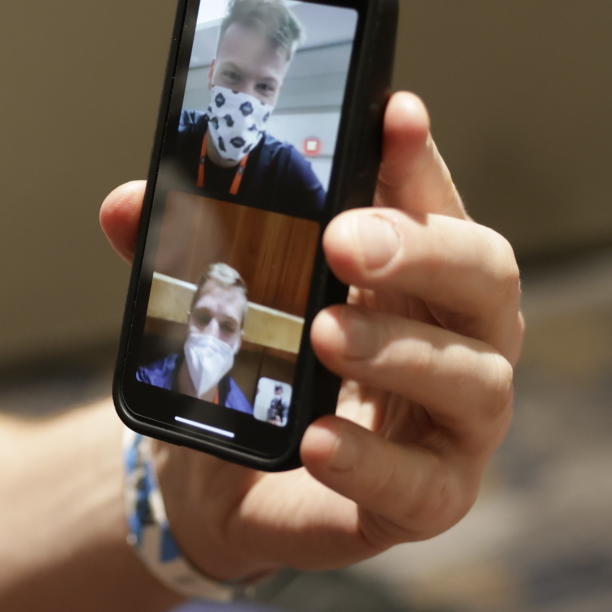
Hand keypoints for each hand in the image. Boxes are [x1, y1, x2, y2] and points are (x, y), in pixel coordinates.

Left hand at [99, 92, 520, 579]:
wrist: (224, 478)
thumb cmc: (254, 365)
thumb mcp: (216, 296)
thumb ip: (178, 249)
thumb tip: (125, 206)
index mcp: (421, 266)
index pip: (435, 195)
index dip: (418, 156)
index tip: (392, 112)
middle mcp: (461, 335)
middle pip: (486, 275)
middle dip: (420, 247)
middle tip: (342, 237)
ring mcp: (459, 422)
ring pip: (474, 379)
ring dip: (400, 351)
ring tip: (326, 332)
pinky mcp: (432, 499)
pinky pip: (424, 487)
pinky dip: (371, 462)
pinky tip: (319, 441)